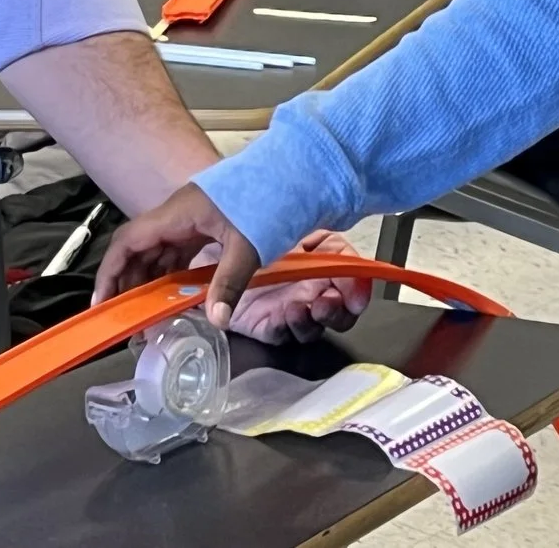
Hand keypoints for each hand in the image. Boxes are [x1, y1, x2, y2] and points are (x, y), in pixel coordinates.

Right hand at [96, 182, 262, 329]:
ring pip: (158, 254)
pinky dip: (173, 276)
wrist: (294, 169)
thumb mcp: (247, 243)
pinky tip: (175, 298)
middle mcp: (177, 215)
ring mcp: (191, 220)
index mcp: (177, 213)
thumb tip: (217, 320)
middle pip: (139, 251)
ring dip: (151, 284)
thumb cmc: (268, 196)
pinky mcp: (205, 226)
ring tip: (149, 317)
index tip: (102, 303)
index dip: (110, 272)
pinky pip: (179, 253)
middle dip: (129, 286)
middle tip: (129, 322)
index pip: (128, 242)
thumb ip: (229, 282)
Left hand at [224, 229, 371, 342]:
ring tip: (302, 309)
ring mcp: (288, 306)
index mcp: (314, 254)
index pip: (346, 267)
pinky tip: (282, 316)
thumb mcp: (267, 224)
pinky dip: (287, 327)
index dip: (357, 282)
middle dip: (340, 309)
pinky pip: (283, 334)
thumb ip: (291, 233)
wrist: (202, 251)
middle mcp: (306, 283)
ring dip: (313, 320)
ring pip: (315, 325)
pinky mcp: (266, 324)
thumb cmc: (237, 229)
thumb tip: (322, 248)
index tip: (357, 295)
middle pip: (339, 305)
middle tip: (328, 304)